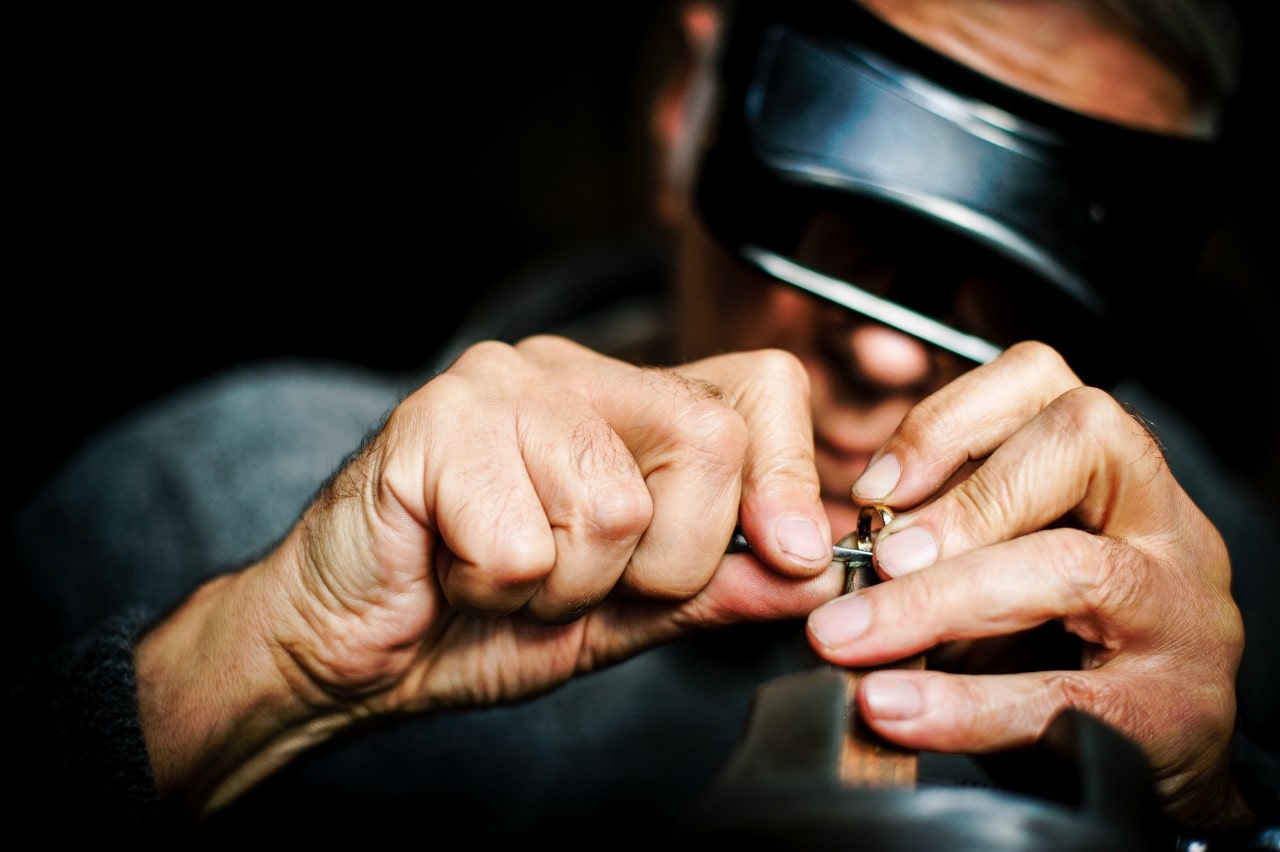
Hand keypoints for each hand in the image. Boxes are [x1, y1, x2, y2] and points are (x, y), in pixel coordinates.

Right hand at [137, 335, 843, 813]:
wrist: (343, 642)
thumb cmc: (477, 617)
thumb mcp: (624, 613)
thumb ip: (717, 588)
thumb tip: (817, 572)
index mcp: (626, 401)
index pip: (761, 389)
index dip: (789, 477)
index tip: (786, 556)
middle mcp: (570, 370)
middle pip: (707, 444)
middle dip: (662, 563)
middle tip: (576, 580)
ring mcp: (498, 384)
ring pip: (616, 506)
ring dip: (565, 587)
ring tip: (505, 576)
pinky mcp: (432, 422)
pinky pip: (523, 544)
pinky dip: (496, 592)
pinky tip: (454, 571)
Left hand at [805, 341, 1248, 829]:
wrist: (1155, 766)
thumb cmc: (1067, 652)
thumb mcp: (1002, 573)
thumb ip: (937, 546)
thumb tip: (833, 552)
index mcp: (1113, 474)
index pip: (1043, 381)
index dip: (948, 420)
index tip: (874, 487)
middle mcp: (1165, 523)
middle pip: (1084, 443)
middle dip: (964, 500)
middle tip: (878, 560)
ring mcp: (1183, 613)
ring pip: (1078, 566)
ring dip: (943, 598)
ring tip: (857, 636)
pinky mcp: (1175, 708)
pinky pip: (1066, 696)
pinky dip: (966, 704)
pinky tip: (899, 710)